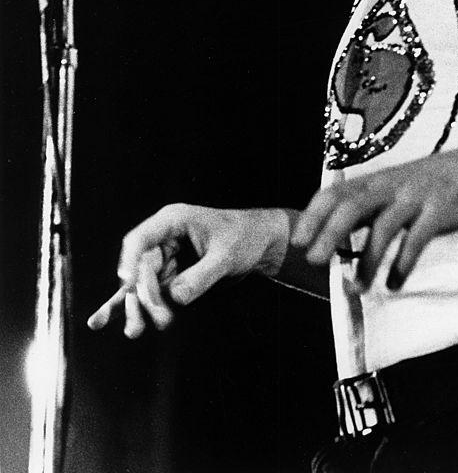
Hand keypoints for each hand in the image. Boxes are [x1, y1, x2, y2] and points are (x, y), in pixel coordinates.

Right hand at [87, 204, 289, 337]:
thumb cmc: (244, 238)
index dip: (130, 262)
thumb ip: (201, 276)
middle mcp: (162, 238)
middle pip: (139, 269)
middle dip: (141, 297)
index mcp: (172, 220)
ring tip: (135, 332)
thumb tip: (174, 297)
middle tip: (149, 321)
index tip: (126, 284)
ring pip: (141, 285)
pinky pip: (146, 292)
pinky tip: (102, 320)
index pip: (139, 239)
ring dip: (137, 308)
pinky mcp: (169, 276)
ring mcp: (164, 258)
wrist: (260, 244)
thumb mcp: (226, 256)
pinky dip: (133, 307)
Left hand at [291, 147, 457, 289]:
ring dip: (368, 259)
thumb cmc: (424, 184)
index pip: (335, 193)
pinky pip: (417, 239)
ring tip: (358, 287)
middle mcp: (390, 186)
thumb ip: (364, 208)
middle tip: (315, 261)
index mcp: (374, 181)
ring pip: (384, 227)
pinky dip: (403, 264)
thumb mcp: (391, 188)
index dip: (314, 215)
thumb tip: (330, 238)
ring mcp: (414, 197)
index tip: (298, 240)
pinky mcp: (438, 210)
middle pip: (353, 206)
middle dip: (331, 233)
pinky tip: (394, 284)